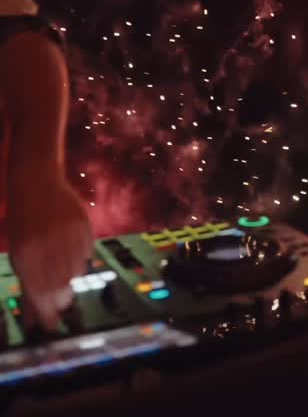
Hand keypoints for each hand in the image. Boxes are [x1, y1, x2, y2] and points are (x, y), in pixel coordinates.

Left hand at [7, 168, 92, 331]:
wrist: (37, 183)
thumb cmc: (23, 223)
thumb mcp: (18, 255)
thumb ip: (28, 288)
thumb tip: (35, 322)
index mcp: (27, 255)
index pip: (41, 296)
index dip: (48, 314)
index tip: (51, 325)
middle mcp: (49, 245)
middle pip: (63, 288)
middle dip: (61, 298)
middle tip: (60, 298)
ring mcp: (68, 234)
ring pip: (77, 272)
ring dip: (70, 275)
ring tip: (60, 261)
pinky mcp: (84, 224)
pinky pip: (88, 253)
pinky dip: (80, 257)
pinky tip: (69, 245)